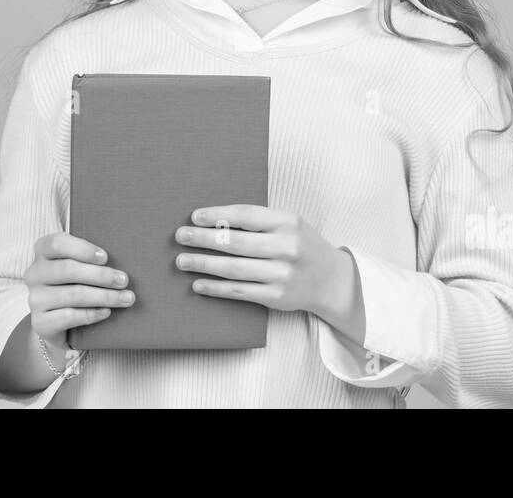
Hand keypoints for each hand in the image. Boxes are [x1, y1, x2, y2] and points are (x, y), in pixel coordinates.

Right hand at [24, 232, 135, 355]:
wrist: (58, 323)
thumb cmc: (75, 284)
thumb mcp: (79, 266)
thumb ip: (91, 258)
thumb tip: (124, 256)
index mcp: (42, 252)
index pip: (56, 243)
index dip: (82, 249)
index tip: (105, 257)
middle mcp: (34, 274)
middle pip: (68, 270)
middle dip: (100, 275)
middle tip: (124, 280)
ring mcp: (35, 299)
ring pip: (73, 294)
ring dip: (104, 296)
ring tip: (126, 298)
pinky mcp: (40, 322)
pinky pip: (69, 316)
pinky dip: (92, 313)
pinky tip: (106, 312)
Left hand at [172, 205, 353, 320]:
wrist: (331, 280)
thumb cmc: (302, 246)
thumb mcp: (289, 225)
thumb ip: (259, 222)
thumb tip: (214, 221)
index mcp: (288, 222)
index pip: (247, 215)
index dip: (218, 215)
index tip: (194, 216)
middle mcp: (287, 248)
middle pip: (236, 242)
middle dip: (203, 239)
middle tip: (180, 236)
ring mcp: (282, 274)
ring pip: (234, 269)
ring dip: (203, 264)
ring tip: (182, 260)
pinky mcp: (277, 297)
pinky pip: (240, 291)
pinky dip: (216, 288)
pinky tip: (198, 284)